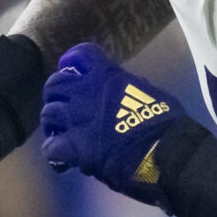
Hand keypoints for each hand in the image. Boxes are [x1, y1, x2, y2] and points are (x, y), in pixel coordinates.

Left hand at [37, 43, 194, 202]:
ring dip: (53, 124)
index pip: (80, 56)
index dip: (72, 64)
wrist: (166, 152)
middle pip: (56, 84)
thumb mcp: (150, 93)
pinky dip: (54, 154)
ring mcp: (77, 119)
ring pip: (48, 113)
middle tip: (64, 109)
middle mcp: (86, 92)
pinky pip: (51, 147)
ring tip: (61, 134)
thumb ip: (129, 88)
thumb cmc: (167, 124)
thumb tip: (125, 91)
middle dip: (57, 96)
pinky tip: (63, 161)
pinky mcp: (74, 147)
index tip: (74, 74)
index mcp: (107, 76)